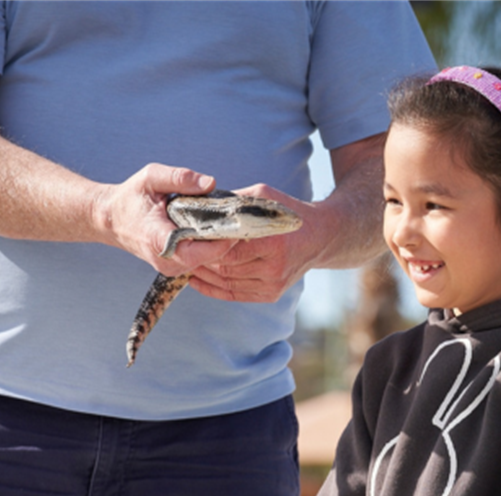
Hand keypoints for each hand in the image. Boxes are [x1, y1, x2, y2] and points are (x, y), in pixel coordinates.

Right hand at [97, 163, 236, 276]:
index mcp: (159, 239)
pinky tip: (224, 228)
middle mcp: (167, 260)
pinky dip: (214, 245)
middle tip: (249, 219)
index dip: (223, 240)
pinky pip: (203, 259)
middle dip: (230, 238)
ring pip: (210, 260)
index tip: (240, 223)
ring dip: (224, 242)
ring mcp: (172, 267)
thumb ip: (180, 178)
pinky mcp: (177, 267)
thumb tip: (210, 182)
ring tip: (238, 221)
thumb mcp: (152, 177)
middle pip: (210, 257)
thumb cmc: (132, 197)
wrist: (111, 220)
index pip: (199, 249)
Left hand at [189, 184, 325, 302]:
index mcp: (273, 243)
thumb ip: (233, 201)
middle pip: (225, 268)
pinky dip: (212, 288)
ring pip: (226, 282)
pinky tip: (197, 279)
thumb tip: (201, 205)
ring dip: (203, 274)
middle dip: (200, 259)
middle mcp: (274, 268)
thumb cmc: (289, 213)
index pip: (229, 250)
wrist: (320, 237)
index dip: (205, 246)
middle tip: (180, 249)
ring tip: (184, 261)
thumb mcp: (264, 196)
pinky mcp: (271, 294)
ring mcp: (273, 284)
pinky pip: (234, 294)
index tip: (186, 237)